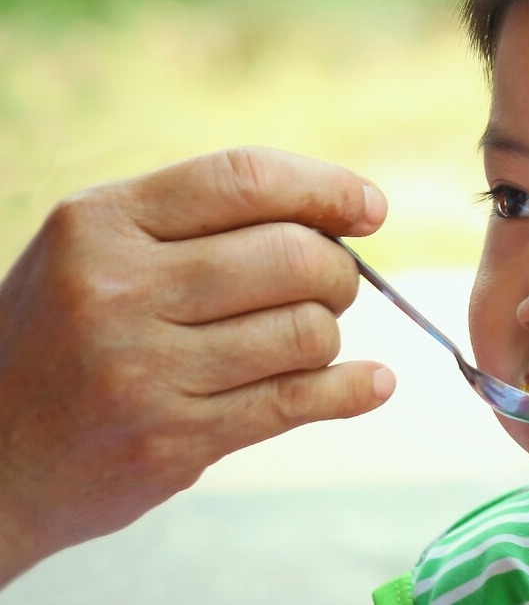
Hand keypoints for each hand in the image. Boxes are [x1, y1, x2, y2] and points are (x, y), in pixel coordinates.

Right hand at [0, 147, 395, 585]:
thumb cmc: (67, 333)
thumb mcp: (100, 249)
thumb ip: (202, 221)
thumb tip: (340, 214)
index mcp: (100, 223)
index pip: (246, 179)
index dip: (327, 187)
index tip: (370, 208)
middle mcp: (117, 290)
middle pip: (292, 256)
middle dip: (338, 271)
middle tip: (330, 287)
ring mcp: (143, 371)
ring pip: (305, 332)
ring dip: (328, 334)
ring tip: (303, 338)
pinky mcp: (172, 440)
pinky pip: (298, 401)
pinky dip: (352, 390)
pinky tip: (372, 383)